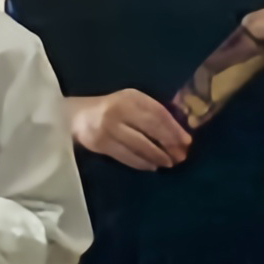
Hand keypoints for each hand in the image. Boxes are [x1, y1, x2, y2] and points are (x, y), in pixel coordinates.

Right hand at [70, 86, 192, 173]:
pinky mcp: (99, 144)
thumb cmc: (112, 109)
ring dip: (156, 156)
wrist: (76, 116)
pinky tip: (151, 166)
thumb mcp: (131, 102)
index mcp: (130, 97)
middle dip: (168, 145)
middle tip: (181, 157)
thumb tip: (179, 131)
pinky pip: (125, 156)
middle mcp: (118, 110)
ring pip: (138, 146)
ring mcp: (107, 128)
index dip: (174, 129)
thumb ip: (151, 112)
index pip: (157, 113)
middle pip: (149, 129)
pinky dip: (140, 163)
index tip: (187, 142)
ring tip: (168, 163)